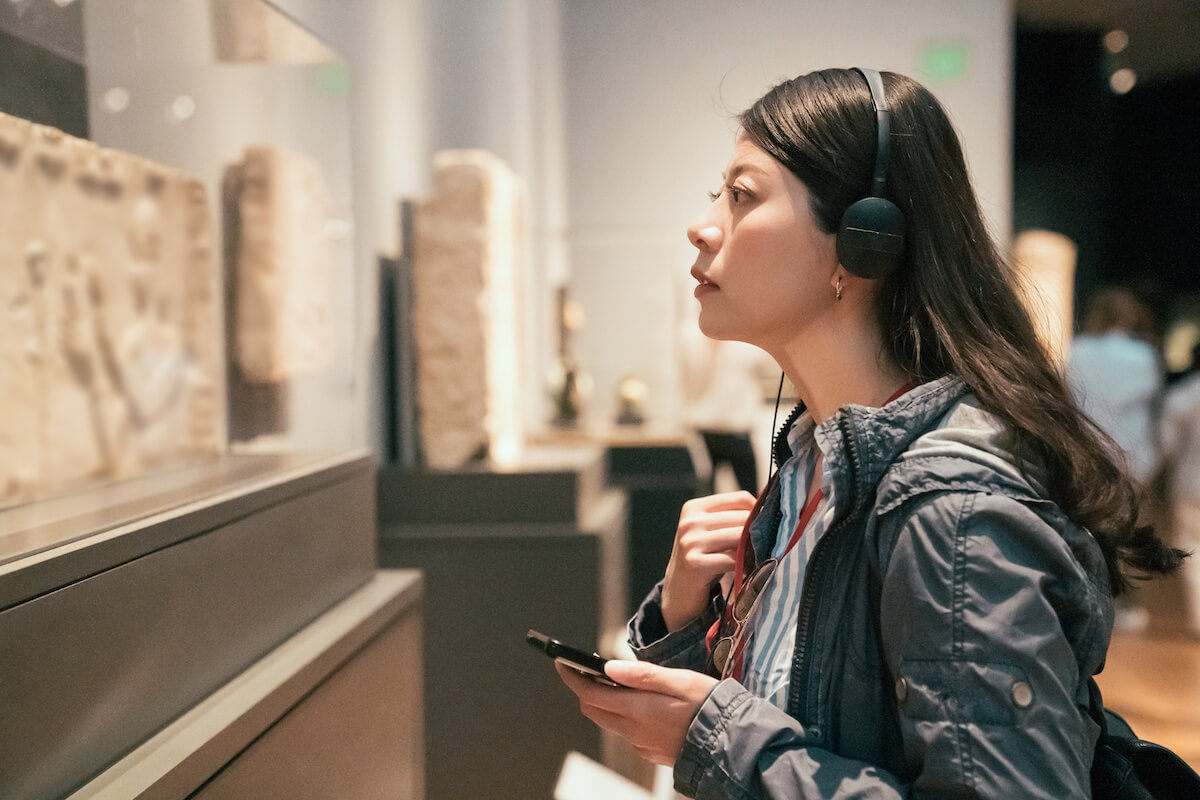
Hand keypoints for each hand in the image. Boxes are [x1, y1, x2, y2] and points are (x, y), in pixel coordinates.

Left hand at [556, 660, 718, 765]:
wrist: (730, 742)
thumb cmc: (708, 705)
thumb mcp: (678, 680)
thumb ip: (641, 675)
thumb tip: (608, 668)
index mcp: (637, 709)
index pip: (590, 694)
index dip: (571, 678)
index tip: (561, 663)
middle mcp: (634, 731)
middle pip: (593, 710)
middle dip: (584, 690)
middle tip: (587, 670)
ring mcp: (641, 744)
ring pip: (609, 722)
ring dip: (604, 703)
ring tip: (615, 682)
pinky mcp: (651, 752)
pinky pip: (627, 732)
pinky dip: (623, 715)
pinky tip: (640, 703)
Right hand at [661, 491, 755, 630]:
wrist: (677, 593)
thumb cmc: (702, 560)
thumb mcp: (711, 533)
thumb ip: (732, 519)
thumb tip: (769, 510)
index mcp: (694, 507)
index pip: (740, 498)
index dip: (759, 511)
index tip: (766, 527)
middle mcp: (690, 521)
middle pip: (742, 517)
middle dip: (758, 532)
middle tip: (769, 545)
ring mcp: (690, 542)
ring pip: (739, 536)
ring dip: (753, 549)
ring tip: (758, 557)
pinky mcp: (695, 563)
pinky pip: (732, 560)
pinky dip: (744, 565)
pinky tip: (747, 571)